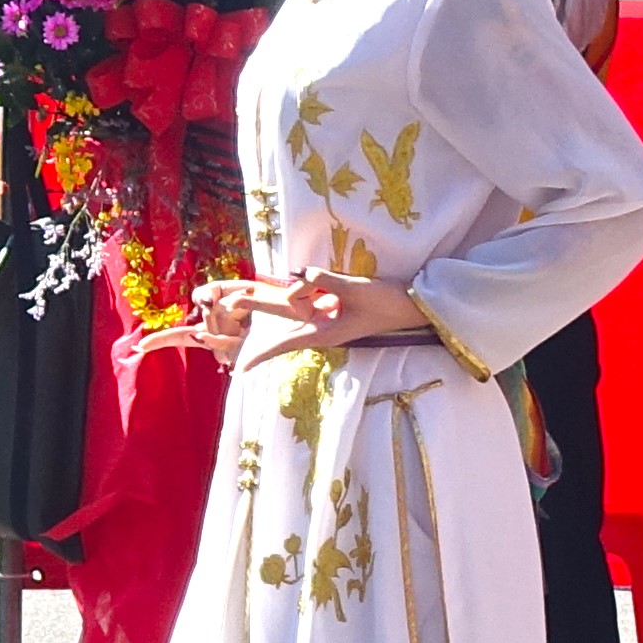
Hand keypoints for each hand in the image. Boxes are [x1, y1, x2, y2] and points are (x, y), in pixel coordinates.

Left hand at [232, 268, 430, 363]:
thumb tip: (297, 273)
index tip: (241, 369)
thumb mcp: (355, 290)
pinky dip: (303, 286)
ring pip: (294, 302)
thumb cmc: (387, 303)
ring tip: (255, 286)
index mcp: (324, 333)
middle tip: (229, 301)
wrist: (413, 304)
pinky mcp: (334, 304)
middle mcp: (321, 326)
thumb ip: (324, 281)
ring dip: (282, 293)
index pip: (285, 343)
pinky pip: (310, 294)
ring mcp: (326, 315)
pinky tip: (303, 277)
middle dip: (256, 306)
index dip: (262, 354)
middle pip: (282, 315)